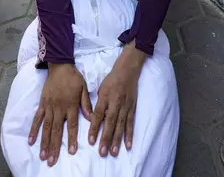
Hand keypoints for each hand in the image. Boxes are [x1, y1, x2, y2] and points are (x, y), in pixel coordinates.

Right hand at [29, 63, 92, 166]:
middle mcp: (59, 108)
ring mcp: (49, 106)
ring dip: (44, 142)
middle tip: (52, 160)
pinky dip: (33, 129)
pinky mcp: (42, 104)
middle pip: (56, 130)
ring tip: (43, 155)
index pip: (71, 125)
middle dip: (54, 147)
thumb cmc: (74, 78)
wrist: (60, 66)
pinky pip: (37, 118)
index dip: (72, 139)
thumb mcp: (84, 88)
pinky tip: (31, 140)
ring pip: (46, 127)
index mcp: (71, 105)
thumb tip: (91, 118)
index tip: (72, 151)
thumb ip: (86, 104)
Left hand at [89, 42, 145, 156]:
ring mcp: (125, 107)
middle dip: (106, 138)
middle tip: (102, 152)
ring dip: (117, 140)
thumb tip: (92, 119)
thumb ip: (97, 104)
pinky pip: (131, 124)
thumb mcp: (101, 89)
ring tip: (113, 152)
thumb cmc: (111, 81)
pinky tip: (128, 146)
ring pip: (120, 126)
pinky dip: (129, 135)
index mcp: (105, 97)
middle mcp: (116, 103)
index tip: (90, 141)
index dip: (94, 128)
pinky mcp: (132, 109)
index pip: (98, 115)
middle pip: (110, 123)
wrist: (127, 72)